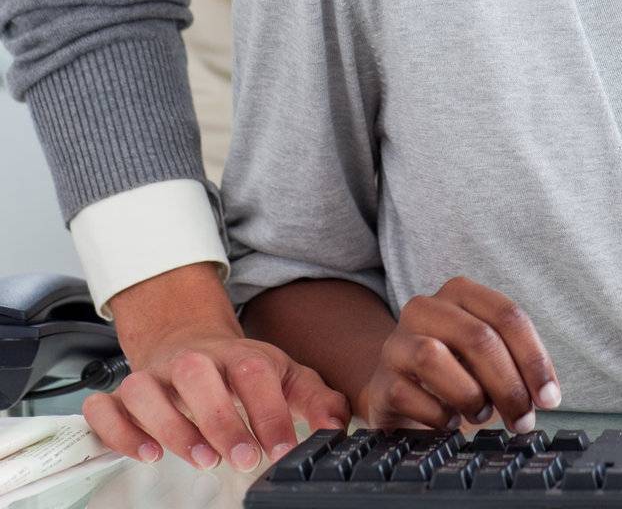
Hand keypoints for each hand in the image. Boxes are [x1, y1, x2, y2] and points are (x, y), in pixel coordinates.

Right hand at [83, 330, 348, 470]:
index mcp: (236, 355)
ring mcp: (153, 376)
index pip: (254, 372)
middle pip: (197, 374)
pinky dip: (118, 429)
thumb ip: (313, 399)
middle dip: (219, 418)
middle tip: (241, 458)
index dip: (269, 412)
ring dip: (169, 424)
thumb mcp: (283, 377)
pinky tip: (144, 452)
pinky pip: (105, 407)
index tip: (281, 449)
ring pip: (146, 389)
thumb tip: (337, 425)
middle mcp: (192, 361)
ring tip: (199, 458)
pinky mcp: (122, 395)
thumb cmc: (240, 370)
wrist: (191, 341)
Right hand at [365, 277, 560, 433]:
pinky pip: (409, 395)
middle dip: (509, 385)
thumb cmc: (455, 374)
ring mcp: (397, 342)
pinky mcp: (380, 382)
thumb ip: (514, 364)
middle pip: (477, 337)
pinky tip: (449, 422)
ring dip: (469, 395)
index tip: (550, 398)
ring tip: (480, 414)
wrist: (400, 393)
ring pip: (434, 358)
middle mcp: (425, 308)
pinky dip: (438, 416)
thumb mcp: (486, 359)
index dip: (534, 359)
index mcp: (460, 293)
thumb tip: (545, 396)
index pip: (507, 315)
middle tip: (523, 419)